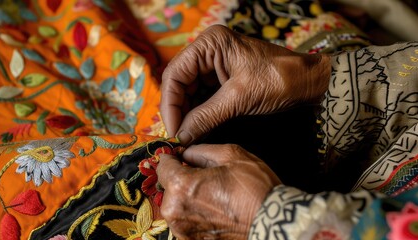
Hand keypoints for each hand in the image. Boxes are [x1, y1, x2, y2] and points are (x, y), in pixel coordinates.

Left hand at [157, 144, 281, 238]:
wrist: (272, 222)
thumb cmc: (254, 188)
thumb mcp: (232, 155)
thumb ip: (202, 150)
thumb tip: (186, 152)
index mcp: (182, 186)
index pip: (162, 166)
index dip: (172, 158)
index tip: (180, 156)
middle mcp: (175, 211)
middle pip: (168, 186)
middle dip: (181, 178)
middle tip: (203, 175)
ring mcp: (182, 229)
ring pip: (175, 204)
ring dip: (187, 196)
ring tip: (211, 193)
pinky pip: (184, 220)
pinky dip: (193, 212)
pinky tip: (213, 208)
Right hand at [161, 24, 330, 144]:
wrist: (311, 81)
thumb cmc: (280, 78)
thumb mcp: (240, 98)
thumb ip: (207, 116)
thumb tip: (181, 137)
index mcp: (210, 44)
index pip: (176, 74)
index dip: (170, 105)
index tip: (172, 131)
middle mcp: (209, 51)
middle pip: (180, 84)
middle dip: (178, 112)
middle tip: (177, 138)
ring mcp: (215, 65)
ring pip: (190, 93)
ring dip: (188, 116)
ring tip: (187, 138)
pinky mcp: (223, 80)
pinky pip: (204, 98)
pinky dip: (200, 115)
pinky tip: (198, 131)